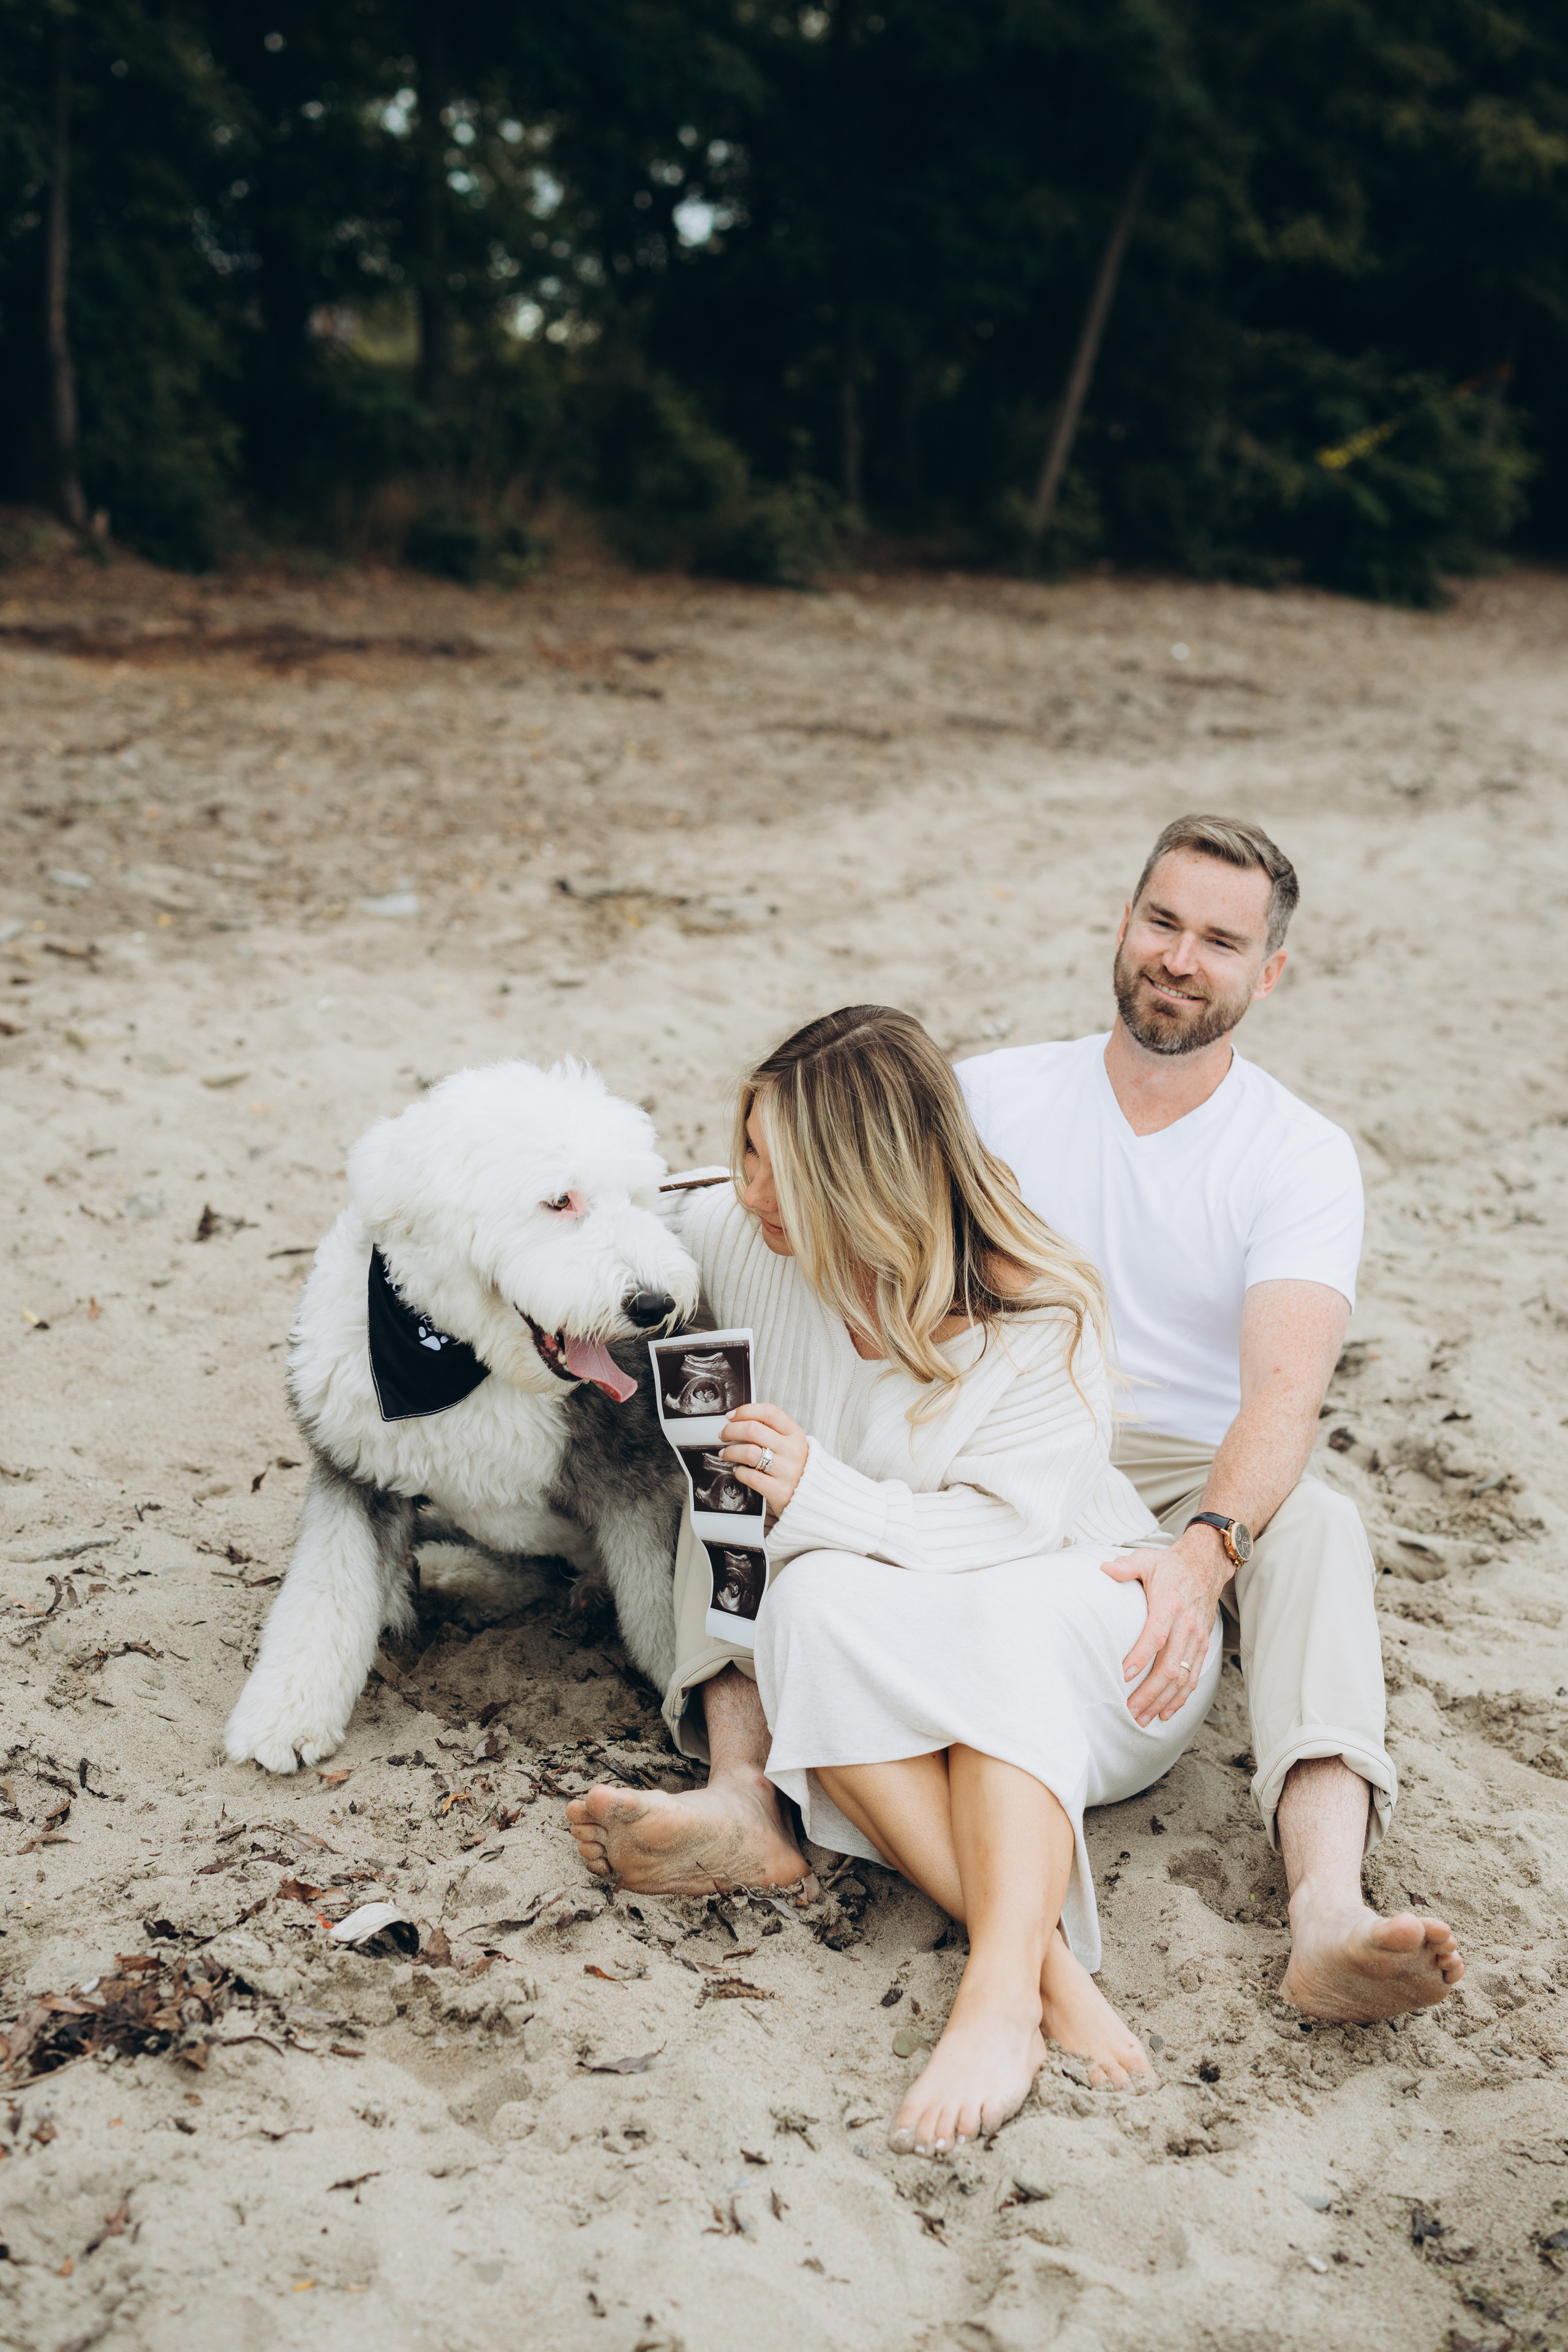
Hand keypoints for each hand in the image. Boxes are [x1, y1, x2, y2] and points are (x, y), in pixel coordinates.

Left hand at [721, 1402, 807, 1513]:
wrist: (815, 1498)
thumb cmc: (797, 1468)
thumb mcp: (792, 1444)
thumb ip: (772, 1432)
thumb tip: (740, 1421)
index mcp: (795, 1434)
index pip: (768, 1412)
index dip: (745, 1411)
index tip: (731, 1416)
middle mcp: (792, 1450)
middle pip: (752, 1430)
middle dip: (730, 1430)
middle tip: (723, 1435)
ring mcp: (787, 1471)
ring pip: (748, 1452)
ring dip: (730, 1451)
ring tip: (726, 1454)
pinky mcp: (779, 1491)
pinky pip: (750, 1476)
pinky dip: (739, 1472)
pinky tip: (739, 1470)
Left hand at [1100, 1527, 1227, 1724]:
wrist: (1206, 1564)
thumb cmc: (1170, 1565)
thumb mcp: (1146, 1559)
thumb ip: (1125, 1566)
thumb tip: (1103, 1569)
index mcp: (1169, 1604)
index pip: (1155, 1636)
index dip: (1140, 1658)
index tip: (1123, 1675)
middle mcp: (1186, 1625)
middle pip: (1169, 1666)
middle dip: (1149, 1693)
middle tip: (1129, 1711)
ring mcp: (1197, 1638)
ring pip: (1182, 1677)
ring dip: (1164, 1701)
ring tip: (1144, 1718)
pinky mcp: (1203, 1645)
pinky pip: (1194, 1676)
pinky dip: (1181, 1698)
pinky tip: (1166, 1712)